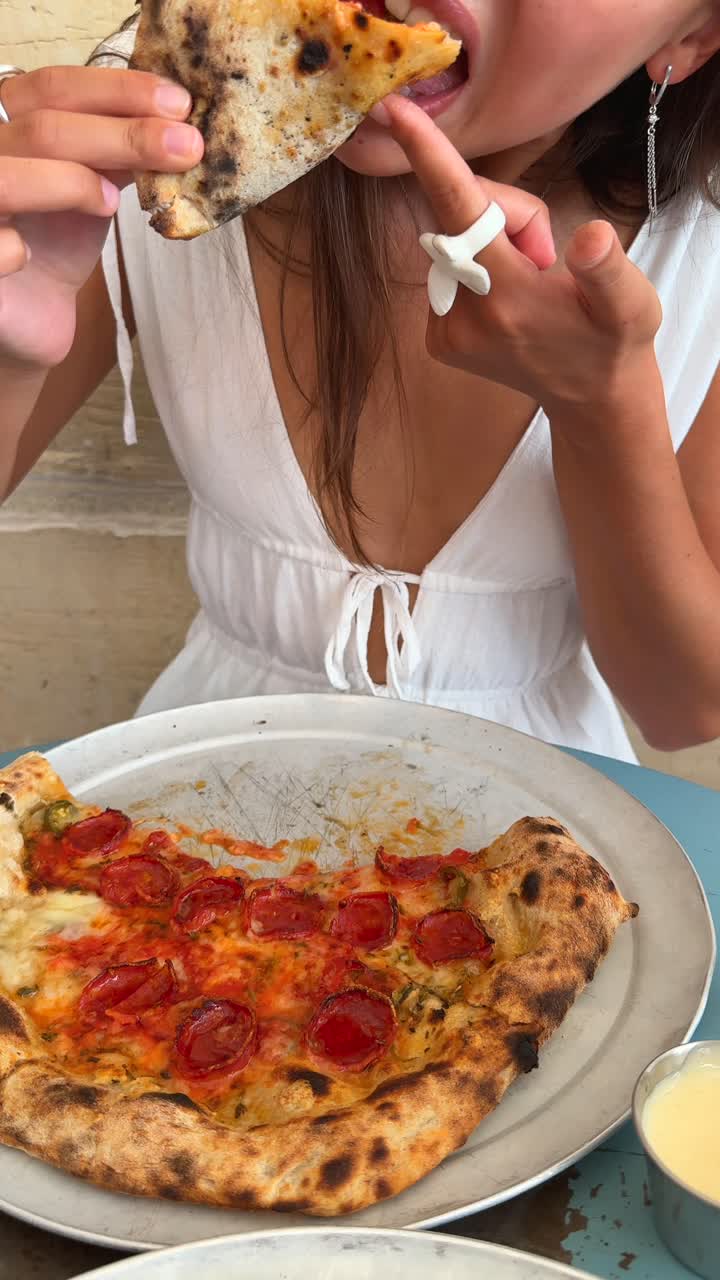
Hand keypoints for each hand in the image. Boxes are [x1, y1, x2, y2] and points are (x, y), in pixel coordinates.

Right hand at [0, 66, 202, 369]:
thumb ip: (120, 151)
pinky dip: (14, 251)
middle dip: (123, 136)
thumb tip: (177, 123)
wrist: (33, 303)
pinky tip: (30, 258)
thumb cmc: (57, 234)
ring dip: (71, 185)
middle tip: (187, 146)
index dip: (116, 92)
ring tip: (112, 203)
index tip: (178, 104)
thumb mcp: (94, 181)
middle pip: (44, 129)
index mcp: (8, 120)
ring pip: (8, 178)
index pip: (54, 88)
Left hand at [379, 97, 662, 412]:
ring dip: (492, 247)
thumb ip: (607, 269)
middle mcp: (466, 315)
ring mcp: (447, 331)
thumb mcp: (629, 304)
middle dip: (508, 217)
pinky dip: (477, 271)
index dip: (431, 158)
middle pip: (463, 219)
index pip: (462, 212)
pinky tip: (510, 301)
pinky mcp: (438, 340)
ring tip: (533, 285)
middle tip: (548, 258)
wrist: (590, 395)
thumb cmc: (612, 340)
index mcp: (509, 297)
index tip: (398, 114)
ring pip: (455, 244)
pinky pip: (449, 271)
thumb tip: (591, 237)